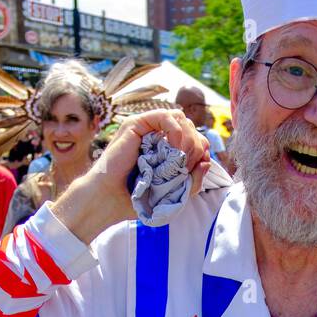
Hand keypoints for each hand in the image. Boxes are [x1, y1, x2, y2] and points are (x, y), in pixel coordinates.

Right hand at [53, 108, 210, 244]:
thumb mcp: (173, 195)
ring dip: (188, 138)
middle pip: (190, 127)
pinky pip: (166, 115)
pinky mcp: (136, 124)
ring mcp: (146, 129)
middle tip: (187, 166)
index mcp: (165, 150)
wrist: (109, 200)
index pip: (194, 139)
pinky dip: (176, 130)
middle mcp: (156, 136)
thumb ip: (193, 181)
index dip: (201, 151)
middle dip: (196, 146)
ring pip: (181, 118)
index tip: (196, 169)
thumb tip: (206, 161)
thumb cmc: (136, 200)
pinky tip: (174, 147)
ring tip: (181, 158)